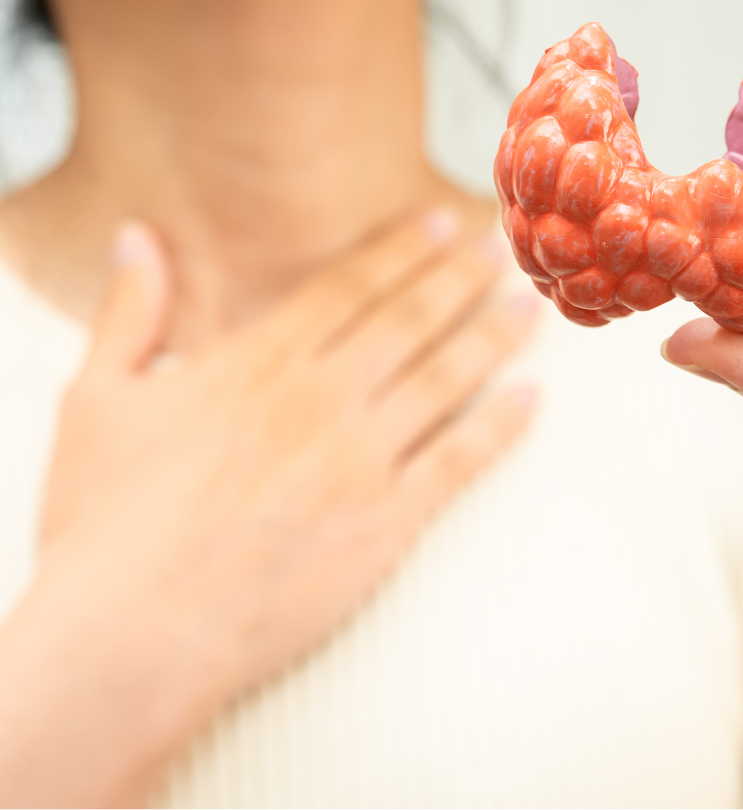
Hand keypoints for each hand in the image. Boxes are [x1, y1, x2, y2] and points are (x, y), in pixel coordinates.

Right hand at [0, 212, 537, 807]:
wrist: (133, 634)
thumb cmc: (105, 521)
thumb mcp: (94, 397)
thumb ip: (127, 310)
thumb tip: (137, 237)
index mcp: (260, 363)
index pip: (349, 286)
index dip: (401, 249)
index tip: (440, 222)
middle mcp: (322, 399)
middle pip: (411, 319)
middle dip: (462, 277)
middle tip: (505, 249)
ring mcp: (361, 461)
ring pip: (447, 380)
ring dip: (495, 337)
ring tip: (532, 309)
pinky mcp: (385, 526)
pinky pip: (458, 464)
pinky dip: (501, 429)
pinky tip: (531, 400)